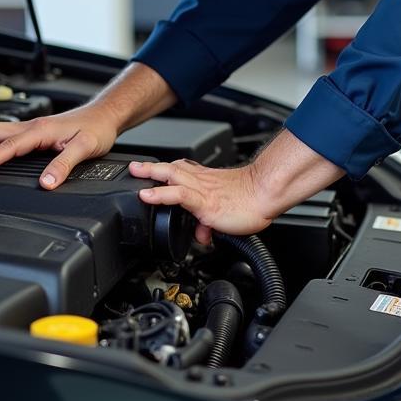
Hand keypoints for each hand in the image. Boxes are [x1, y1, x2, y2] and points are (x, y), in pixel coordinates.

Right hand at [0, 102, 119, 188]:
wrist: (106, 115)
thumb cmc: (97, 129)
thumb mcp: (84, 148)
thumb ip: (63, 165)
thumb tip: (46, 183)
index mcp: (40, 130)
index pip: (9, 146)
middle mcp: (33, 126)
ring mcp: (33, 127)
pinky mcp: (36, 130)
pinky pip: (6, 132)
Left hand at [131, 129, 344, 244]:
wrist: (266, 196)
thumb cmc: (252, 202)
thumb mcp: (224, 214)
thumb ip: (209, 222)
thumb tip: (202, 234)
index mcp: (206, 181)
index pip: (181, 171)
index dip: (165, 170)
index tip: (151, 170)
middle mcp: (202, 182)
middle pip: (172, 169)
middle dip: (151, 168)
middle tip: (134, 166)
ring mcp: (202, 191)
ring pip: (171, 176)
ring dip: (151, 174)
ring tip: (134, 175)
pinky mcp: (204, 202)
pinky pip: (179, 195)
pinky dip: (161, 194)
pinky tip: (148, 195)